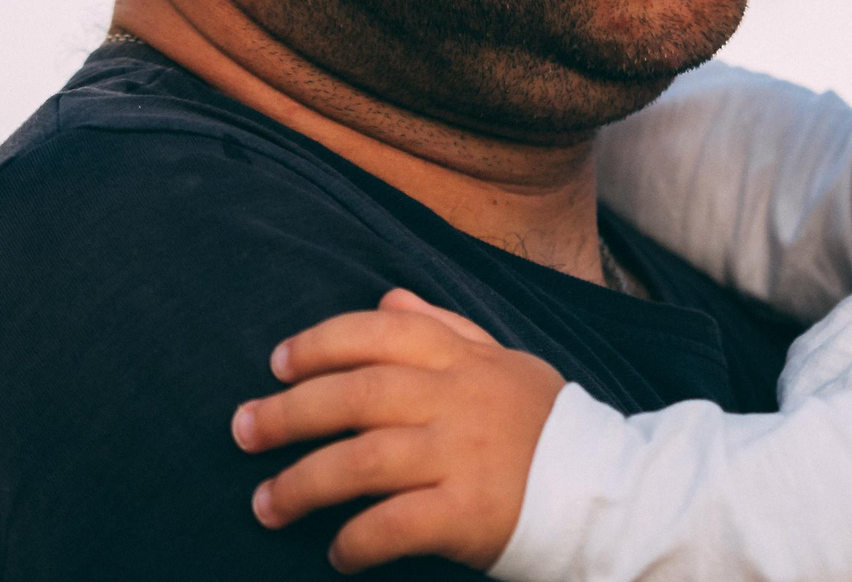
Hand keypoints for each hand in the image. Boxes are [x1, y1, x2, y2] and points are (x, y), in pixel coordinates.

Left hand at [233, 288, 566, 572]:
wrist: (608, 493)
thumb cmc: (544, 428)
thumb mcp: (504, 363)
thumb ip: (447, 329)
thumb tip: (388, 299)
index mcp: (466, 361)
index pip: (383, 333)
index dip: (323, 343)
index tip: (278, 363)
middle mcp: (460, 401)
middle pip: (357, 395)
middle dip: (289, 412)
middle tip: (243, 431)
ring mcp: (464, 457)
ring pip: (363, 461)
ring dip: (303, 483)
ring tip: (266, 504)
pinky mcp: (470, 514)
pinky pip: (395, 525)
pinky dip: (355, 540)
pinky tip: (337, 551)